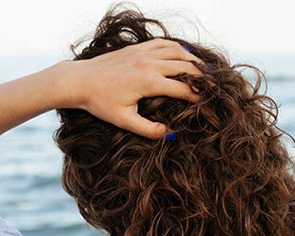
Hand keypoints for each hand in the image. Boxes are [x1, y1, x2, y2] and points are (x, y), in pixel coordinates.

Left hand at [54, 38, 203, 138]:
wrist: (79, 80)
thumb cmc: (100, 103)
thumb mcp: (124, 120)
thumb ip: (148, 129)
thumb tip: (169, 133)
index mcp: (148, 82)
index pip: (183, 88)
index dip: (198, 96)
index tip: (209, 103)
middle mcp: (149, 63)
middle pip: (186, 67)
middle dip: (203, 77)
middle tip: (215, 86)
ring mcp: (143, 53)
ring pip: (178, 51)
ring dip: (194, 60)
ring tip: (205, 71)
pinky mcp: (137, 48)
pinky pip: (164, 43)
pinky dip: (178, 48)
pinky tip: (184, 55)